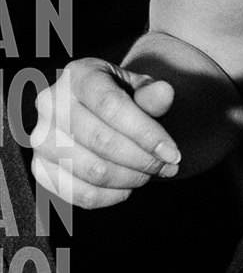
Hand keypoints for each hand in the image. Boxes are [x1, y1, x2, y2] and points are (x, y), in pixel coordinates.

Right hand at [30, 59, 180, 209]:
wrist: (95, 111)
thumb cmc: (122, 98)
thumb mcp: (138, 88)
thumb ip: (151, 94)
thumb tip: (165, 93)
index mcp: (78, 75)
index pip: (111, 105)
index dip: (146, 133)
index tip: (173, 153)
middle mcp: (51, 104)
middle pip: (102, 141)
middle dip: (144, 160)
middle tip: (168, 166)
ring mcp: (41, 139)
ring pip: (92, 171)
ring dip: (131, 179)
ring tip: (151, 174)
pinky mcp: (40, 169)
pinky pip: (79, 194)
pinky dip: (111, 196)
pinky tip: (129, 187)